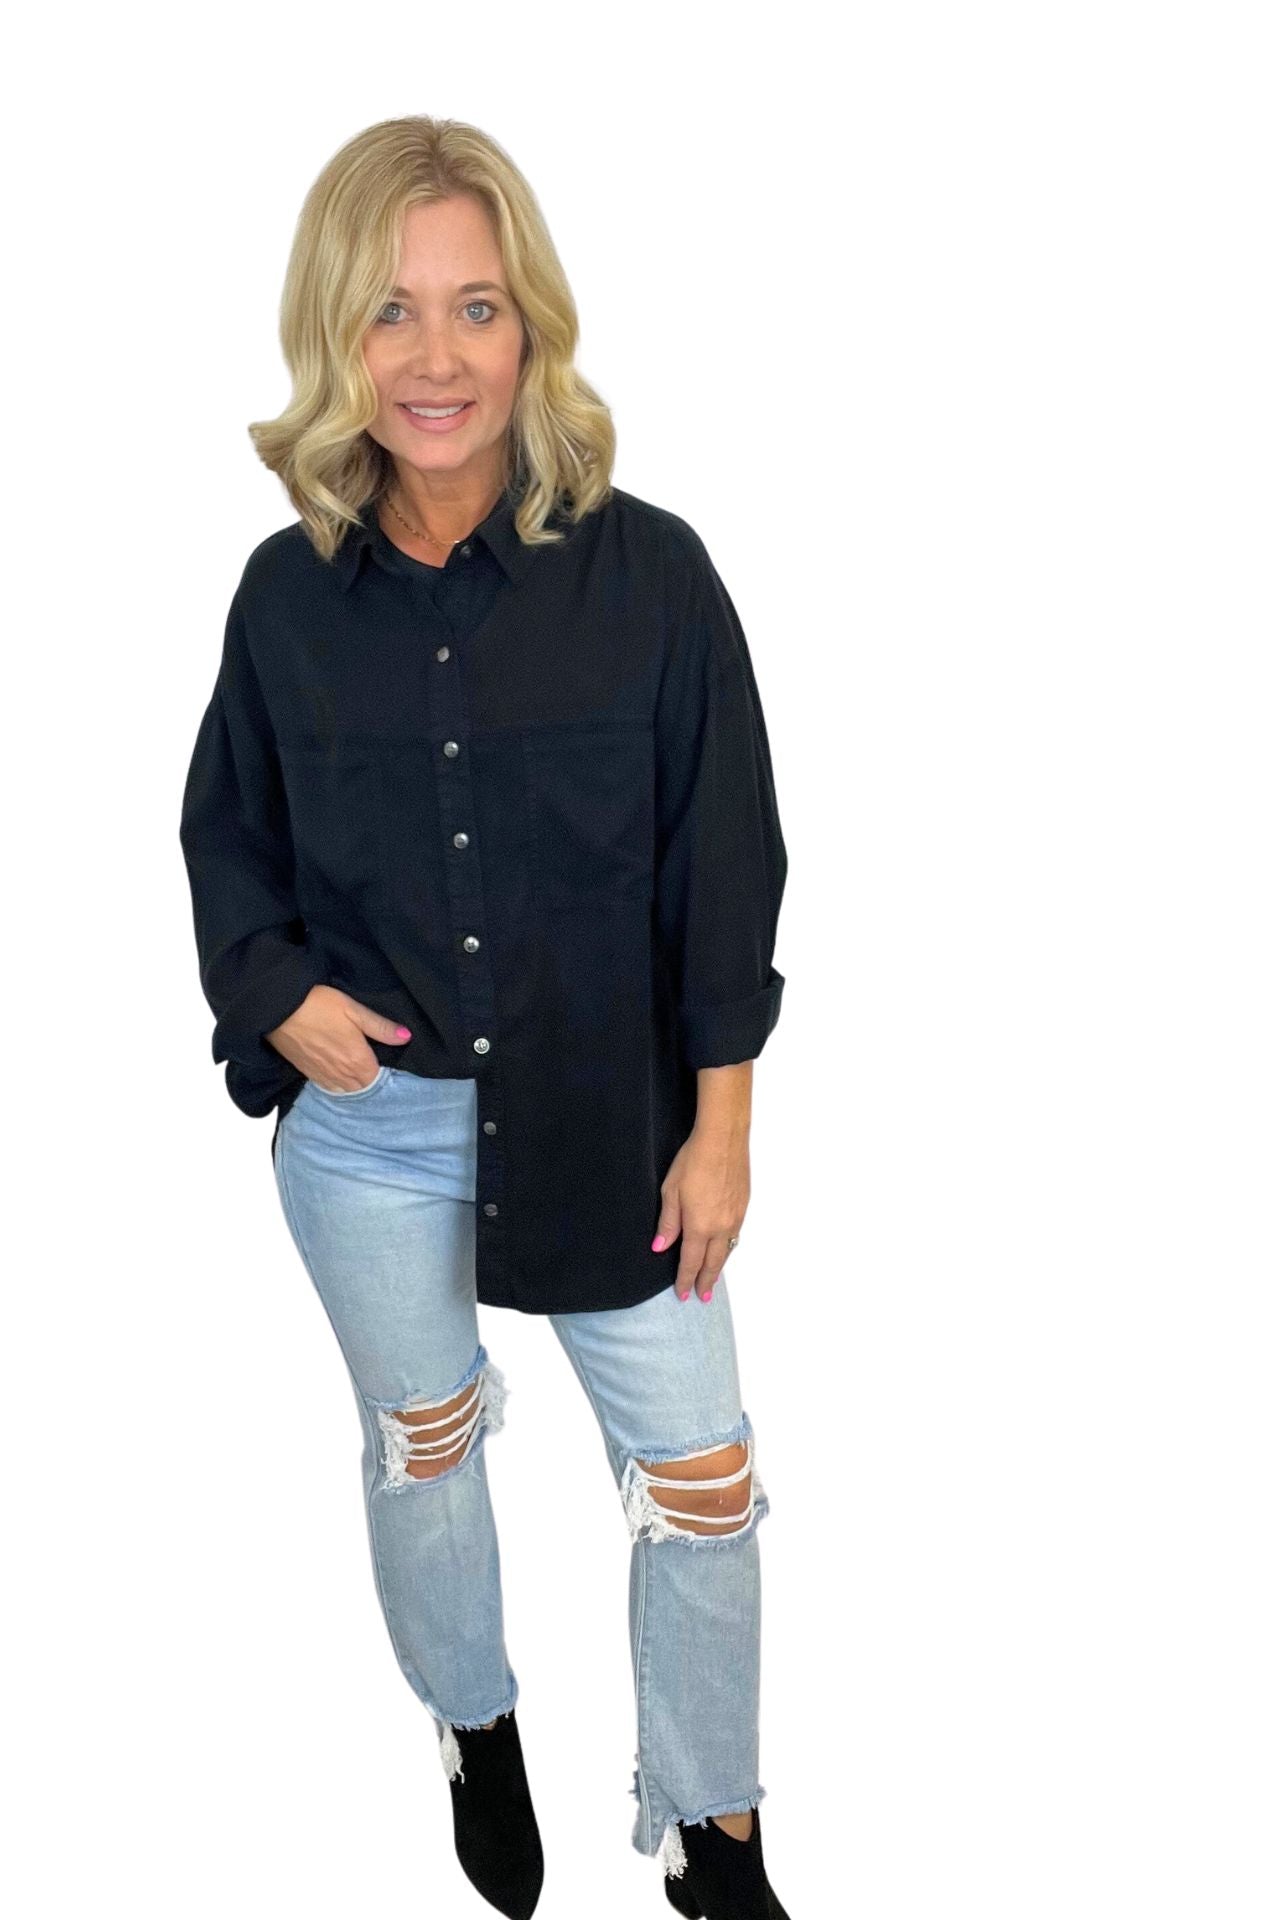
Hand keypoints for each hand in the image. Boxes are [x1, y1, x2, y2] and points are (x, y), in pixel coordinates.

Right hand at [266, 985, 411, 1092]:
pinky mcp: (307, 1073)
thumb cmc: (318, 1004)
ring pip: (346, 1091)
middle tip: (375, 1069)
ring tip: (359, 1074)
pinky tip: (339, 1075)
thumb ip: (380, 1027)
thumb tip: (406, 1037)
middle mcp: (341, 1074)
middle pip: (363, 1088)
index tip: (387, 1063)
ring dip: (354, 1085)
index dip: (384, 1074)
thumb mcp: (354, 1010)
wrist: (278, 1009)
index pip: (378, 1080)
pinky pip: (328, 1088)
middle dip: (370, 1082)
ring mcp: (323, 1076)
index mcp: (357, 1060)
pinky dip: (337, 1086)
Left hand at [652, 1127, 749, 1303]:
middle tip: (702, 1297)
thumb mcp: (670, 1191)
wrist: (723, 1139)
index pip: (691, 1262)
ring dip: (719, 1266)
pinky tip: (724, 1248)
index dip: (686, 1280)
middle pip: (714, 1263)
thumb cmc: (693, 1161)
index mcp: (700, 1226)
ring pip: (727, 1250)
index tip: (683, 1294)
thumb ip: (668, 1223)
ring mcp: (736, 1217)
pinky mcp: (744, 1205)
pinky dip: (728, 1248)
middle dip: (706, 1281)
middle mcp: (721, 1227)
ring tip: (713, 1279)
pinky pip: (735, 1235)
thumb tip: (661, 1248)